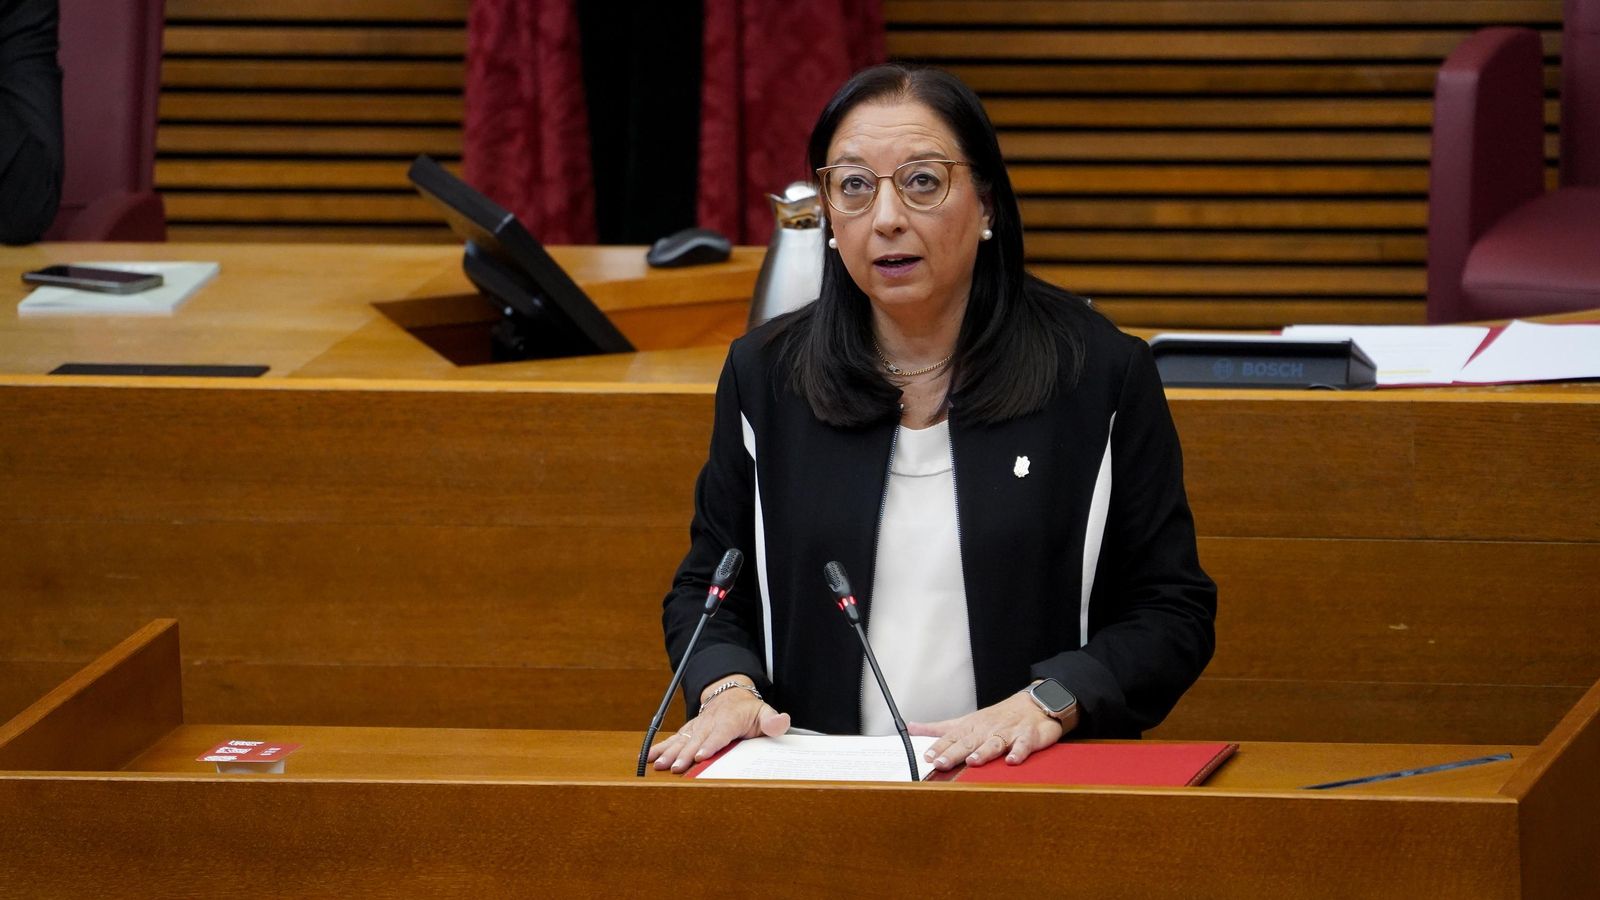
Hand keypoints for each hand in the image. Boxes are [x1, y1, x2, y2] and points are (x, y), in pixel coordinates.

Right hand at [646, 683, 790, 773]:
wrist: (730, 694)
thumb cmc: (749, 710)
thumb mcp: (764, 712)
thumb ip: (773, 721)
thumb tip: (782, 721)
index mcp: (730, 720)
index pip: (720, 733)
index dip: (709, 745)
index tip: (699, 756)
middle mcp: (710, 722)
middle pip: (696, 739)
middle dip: (684, 754)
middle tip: (676, 767)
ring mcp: (698, 726)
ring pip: (682, 739)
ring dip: (669, 752)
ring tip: (658, 765)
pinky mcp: (689, 730)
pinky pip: (674, 738)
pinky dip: (661, 747)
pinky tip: (648, 757)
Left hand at [908, 691, 1072, 770]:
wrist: (1033, 705)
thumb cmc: (996, 717)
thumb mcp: (965, 721)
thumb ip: (939, 728)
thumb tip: (911, 728)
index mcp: (971, 728)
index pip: (951, 738)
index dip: (938, 747)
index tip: (927, 757)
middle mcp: (986, 731)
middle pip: (968, 742)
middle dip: (954, 753)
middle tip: (941, 763)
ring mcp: (1006, 733)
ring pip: (993, 744)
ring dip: (983, 752)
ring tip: (972, 761)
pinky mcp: (1027, 737)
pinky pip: (1022, 745)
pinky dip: (1018, 752)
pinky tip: (1011, 760)